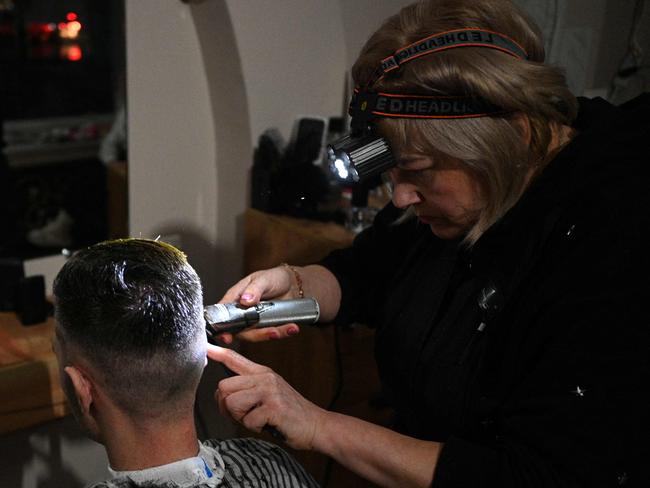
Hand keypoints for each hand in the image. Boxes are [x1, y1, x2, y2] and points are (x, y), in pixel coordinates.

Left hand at [207, 344, 325, 449]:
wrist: (315, 425)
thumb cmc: (288, 412)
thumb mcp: (269, 392)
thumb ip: (247, 388)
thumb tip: (222, 392)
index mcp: (261, 372)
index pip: (234, 358)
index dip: (217, 353)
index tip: (203, 346)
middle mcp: (264, 377)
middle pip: (223, 387)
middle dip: (227, 407)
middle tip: (244, 415)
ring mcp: (270, 391)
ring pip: (231, 403)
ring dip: (240, 418)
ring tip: (257, 418)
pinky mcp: (274, 407)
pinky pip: (247, 420)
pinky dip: (254, 428)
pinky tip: (267, 424)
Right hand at [217, 266, 300, 343]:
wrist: (293, 284)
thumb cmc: (273, 278)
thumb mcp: (263, 279)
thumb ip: (254, 289)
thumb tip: (245, 300)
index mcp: (235, 298)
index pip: (222, 314)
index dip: (221, 327)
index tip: (226, 337)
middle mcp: (242, 312)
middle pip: (240, 330)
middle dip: (255, 335)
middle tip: (272, 333)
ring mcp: (254, 321)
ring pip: (256, 334)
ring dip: (271, 334)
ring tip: (287, 329)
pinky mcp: (267, 326)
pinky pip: (270, 333)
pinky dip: (282, 332)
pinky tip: (292, 328)